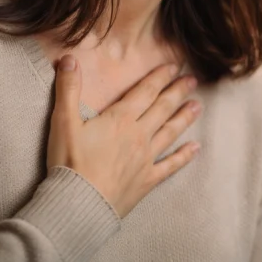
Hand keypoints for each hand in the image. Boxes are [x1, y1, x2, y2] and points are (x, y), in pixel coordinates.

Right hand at [46, 56, 201, 217]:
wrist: (78, 203)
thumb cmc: (69, 162)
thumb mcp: (63, 121)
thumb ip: (68, 89)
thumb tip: (68, 58)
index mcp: (121, 119)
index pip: (145, 92)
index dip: (160, 77)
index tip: (174, 66)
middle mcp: (139, 135)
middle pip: (163, 108)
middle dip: (178, 92)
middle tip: (193, 80)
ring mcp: (146, 158)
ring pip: (171, 132)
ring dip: (185, 118)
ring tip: (198, 106)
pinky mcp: (147, 180)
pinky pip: (171, 165)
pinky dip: (184, 156)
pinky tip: (196, 148)